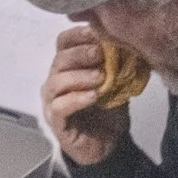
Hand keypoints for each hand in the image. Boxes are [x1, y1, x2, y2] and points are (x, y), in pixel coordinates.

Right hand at [43, 25, 127, 166]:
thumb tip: (124, 41)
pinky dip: (76, 99)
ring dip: (79, 76)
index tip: (96, 31)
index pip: (63, 43)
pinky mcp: (56, 121)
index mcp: (67, 67)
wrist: (109, 146)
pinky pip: (60, 106)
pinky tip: (93, 96)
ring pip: (57, 82)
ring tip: (100, 77)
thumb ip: (115, 63)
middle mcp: (55, 81)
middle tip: (100, 53)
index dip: (77, 35)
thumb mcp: (115, 82)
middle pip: (59, 60)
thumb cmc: (108, 111)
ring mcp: (52, 101)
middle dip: (80, 54)